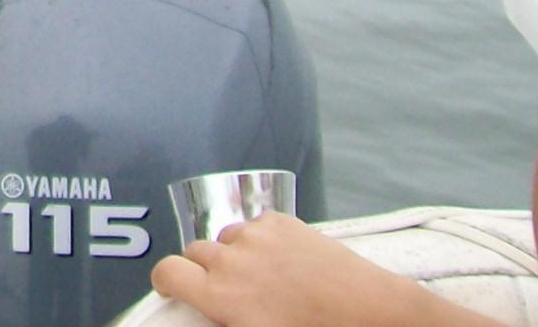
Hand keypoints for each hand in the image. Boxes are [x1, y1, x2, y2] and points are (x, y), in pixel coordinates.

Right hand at [149, 212, 475, 326]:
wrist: (371, 312)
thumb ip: (227, 319)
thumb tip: (214, 312)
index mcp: (221, 296)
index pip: (167, 272)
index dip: (166, 279)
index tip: (175, 287)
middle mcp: (230, 260)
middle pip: (194, 252)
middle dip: (203, 269)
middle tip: (229, 289)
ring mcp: (255, 236)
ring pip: (225, 238)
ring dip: (233, 254)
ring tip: (263, 275)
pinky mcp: (280, 221)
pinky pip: (254, 226)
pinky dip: (260, 240)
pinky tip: (284, 260)